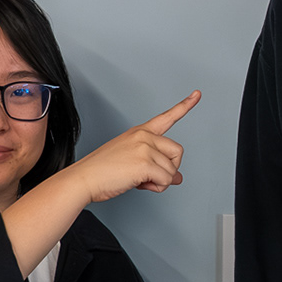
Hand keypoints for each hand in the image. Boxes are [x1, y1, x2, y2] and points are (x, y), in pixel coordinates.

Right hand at [69, 92, 200, 203]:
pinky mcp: (145, 163)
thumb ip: (156, 165)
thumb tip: (177, 177)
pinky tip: (141, 184)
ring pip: (172, 170)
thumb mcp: (132, 163)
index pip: (167, 117)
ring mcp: (145, 148)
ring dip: (160, 181)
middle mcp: (144, 136)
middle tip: (150, 176)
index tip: (197, 94)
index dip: (185, 106)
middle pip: (178, 152)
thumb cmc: (101, 171)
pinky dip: (157, 187)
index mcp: (140, 132)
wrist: (84, 179)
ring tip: (139, 180)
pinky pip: (166, 180)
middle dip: (169, 168)